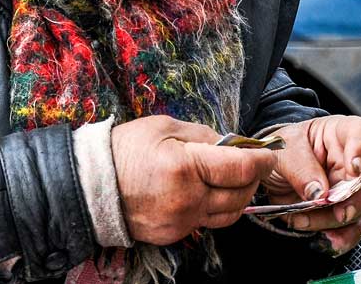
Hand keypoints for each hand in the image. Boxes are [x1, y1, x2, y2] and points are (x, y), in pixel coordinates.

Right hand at [111, 115, 276, 244]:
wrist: (91, 185)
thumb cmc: (125, 150)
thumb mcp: (164, 126)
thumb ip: (204, 134)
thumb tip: (231, 143)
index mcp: (186, 167)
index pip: (241, 168)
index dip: (261, 159)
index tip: (268, 153)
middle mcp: (188, 199)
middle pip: (241, 195)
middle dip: (253, 178)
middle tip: (251, 163)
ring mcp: (181, 221)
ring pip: (229, 215)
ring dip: (239, 196)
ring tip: (232, 178)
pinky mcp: (175, 235)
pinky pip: (207, 223)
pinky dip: (215, 208)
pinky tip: (207, 192)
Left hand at [262, 115, 360, 253]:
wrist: (269, 168)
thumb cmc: (283, 148)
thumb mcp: (284, 150)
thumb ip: (300, 168)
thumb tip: (319, 193)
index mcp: (342, 134)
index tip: (353, 167)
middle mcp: (354, 161)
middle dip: (357, 199)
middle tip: (339, 212)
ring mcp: (350, 187)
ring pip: (360, 207)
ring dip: (337, 220)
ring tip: (308, 222)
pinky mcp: (343, 209)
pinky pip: (351, 226)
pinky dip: (342, 236)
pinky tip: (330, 239)